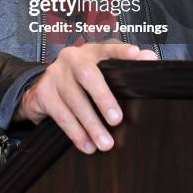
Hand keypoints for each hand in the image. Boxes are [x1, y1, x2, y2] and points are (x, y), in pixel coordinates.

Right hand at [16, 43, 156, 153]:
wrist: (44, 90)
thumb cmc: (80, 81)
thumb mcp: (100, 72)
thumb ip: (122, 66)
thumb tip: (149, 57)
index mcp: (90, 51)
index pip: (108, 48)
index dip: (122, 52)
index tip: (136, 55)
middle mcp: (71, 58)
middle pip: (87, 74)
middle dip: (102, 97)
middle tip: (117, 120)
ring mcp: (55, 73)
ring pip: (73, 99)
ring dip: (90, 123)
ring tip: (105, 143)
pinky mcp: (43, 92)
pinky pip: (60, 114)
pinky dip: (75, 132)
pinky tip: (87, 145)